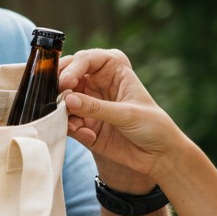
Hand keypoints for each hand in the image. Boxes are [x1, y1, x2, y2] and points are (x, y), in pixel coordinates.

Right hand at [58, 49, 183, 179]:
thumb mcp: (127, 114)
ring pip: (64, 100)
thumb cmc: (153, 126)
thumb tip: (68, 100)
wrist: (159, 156)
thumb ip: (97, 108)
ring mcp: (89, 106)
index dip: (73, 67)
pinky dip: (71, 129)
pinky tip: (88, 136)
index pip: (87, 59)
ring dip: (63, 111)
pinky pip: (68, 123)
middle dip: (60, 86)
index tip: (66, 82)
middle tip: (57, 99)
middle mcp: (97, 86)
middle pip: (68, 76)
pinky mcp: (85, 126)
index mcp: (113, 72)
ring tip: (75, 124)